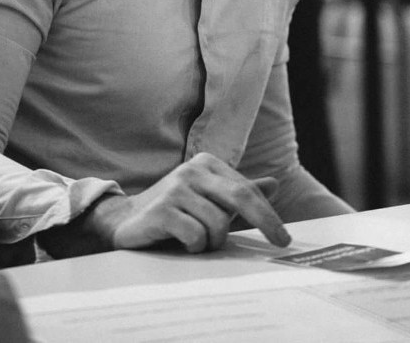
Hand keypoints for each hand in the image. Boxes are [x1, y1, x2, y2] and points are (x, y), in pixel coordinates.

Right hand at [90, 152, 290, 253]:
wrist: (125, 221)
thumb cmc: (175, 212)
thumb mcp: (209, 199)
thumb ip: (239, 192)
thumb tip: (274, 184)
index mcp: (206, 163)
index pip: (246, 190)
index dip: (268, 214)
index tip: (284, 239)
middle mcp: (192, 170)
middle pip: (240, 197)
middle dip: (266, 221)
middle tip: (281, 243)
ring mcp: (176, 188)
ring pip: (218, 224)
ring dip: (213, 243)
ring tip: (197, 242)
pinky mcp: (162, 210)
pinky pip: (196, 236)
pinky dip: (195, 246)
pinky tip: (181, 242)